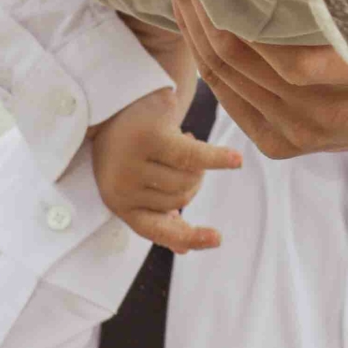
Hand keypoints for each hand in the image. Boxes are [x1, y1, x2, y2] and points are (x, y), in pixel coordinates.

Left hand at [91, 74, 240, 257]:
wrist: (110, 97)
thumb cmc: (126, 146)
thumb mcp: (133, 182)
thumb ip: (157, 213)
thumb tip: (184, 250)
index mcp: (117, 202)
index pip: (155, 230)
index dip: (189, 237)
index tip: (218, 238)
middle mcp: (120, 186)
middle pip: (181, 197)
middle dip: (191, 178)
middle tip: (182, 155)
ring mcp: (132, 163)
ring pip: (189, 177)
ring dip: (196, 161)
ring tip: (183, 140)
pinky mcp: (150, 138)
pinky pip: (194, 156)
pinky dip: (217, 158)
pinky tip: (236, 160)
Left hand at [168, 0, 347, 161]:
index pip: (287, 59)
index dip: (242, 11)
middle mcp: (325, 118)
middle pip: (240, 61)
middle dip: (203, 7)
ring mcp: (298, 135)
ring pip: (225, 78)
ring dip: (196, 28)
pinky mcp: (279, 144)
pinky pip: (227, 98)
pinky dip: (206, 57)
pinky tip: (194, 20)